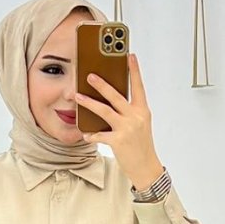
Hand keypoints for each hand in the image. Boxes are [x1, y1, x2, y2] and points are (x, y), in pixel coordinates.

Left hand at [75, 53, 162, 189]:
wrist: (146, 167)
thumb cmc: (141, 144)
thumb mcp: (140, 124)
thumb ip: (129, 111)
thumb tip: (111, 99)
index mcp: (142, 110)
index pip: (138, 86)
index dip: (134, 71)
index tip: (130, 56)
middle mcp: (136, 117)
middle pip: (116, 96)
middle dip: (102, 84)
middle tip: (90, 75)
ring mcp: (127, 128)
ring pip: (104, 111)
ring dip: (89, 103)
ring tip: (78, 96)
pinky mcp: (118, 141)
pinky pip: (100, 134)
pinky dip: (91, 134)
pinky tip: (85, 134)